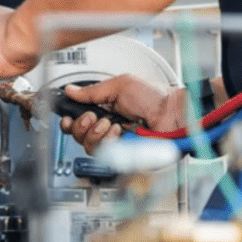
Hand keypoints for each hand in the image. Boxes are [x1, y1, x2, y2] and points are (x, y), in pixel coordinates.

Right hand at [59, 74, 183, 153]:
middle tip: (93, 117)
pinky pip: (102, 154)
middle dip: (81, 125)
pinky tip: (118, 132)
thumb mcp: (120, 85)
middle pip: (78, 135)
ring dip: (96, 133)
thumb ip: (92, 91)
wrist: (174, 114)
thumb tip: (71, 90)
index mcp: (105, 110)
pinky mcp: (121, 156)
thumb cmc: (156, 98)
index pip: (78, 120)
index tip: (68, 116)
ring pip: (87, 146)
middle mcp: (107, 128)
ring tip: (110, 123)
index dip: (69, 120)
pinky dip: (108, 141)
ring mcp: (114, 143)